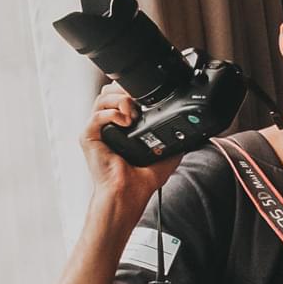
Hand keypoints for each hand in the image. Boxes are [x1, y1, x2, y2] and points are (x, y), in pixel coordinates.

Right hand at [81, 82, 181, 207]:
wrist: (129, 193)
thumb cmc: (142, 178)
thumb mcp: (166, 154)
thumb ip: (175, 140)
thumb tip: (194, 133)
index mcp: (121, 126)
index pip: (121, 96)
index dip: (131, 90)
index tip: (147, 94)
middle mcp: (107, 125)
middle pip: (109, 92)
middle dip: (124, 90)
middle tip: (139, 101)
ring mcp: (97, 130)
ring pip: (102, 99)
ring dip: (121, 100)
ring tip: (134, 114)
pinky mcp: (88, 137)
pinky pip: (96, 116)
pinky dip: (113, 114)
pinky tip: (126, 122)